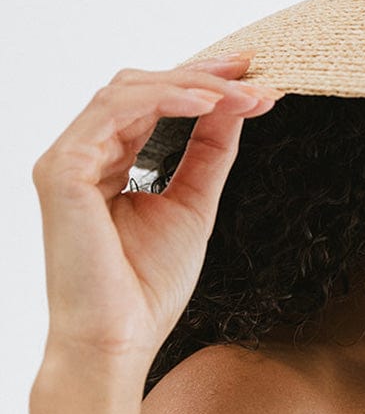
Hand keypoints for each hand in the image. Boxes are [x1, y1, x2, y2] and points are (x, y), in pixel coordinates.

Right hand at [31, 53, 284, 364]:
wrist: (119, 340)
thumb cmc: (147, 287)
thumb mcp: (194, 204)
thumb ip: (209, 152)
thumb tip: (236, 105)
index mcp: (105, 163)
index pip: (151, 103)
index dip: (200, 82)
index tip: (251, 75)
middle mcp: (81, 154)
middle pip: (138, 87)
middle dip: (200, 75)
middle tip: (253, 73)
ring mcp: (66, 160)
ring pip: (126, 91)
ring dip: (190, 85)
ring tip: (239, 93)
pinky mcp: (62, 171)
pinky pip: (113, 114)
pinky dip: (164, 101)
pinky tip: (208, 105)